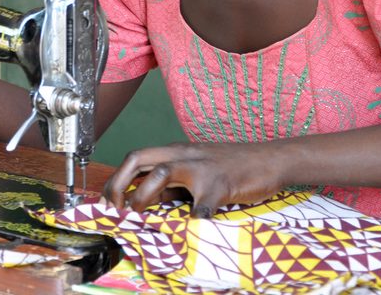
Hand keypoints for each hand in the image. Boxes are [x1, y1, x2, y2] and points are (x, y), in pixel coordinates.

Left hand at [102, 142, 282, 217]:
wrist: (270, 159)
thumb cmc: (232, 168)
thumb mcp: (196, 170)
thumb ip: (173, 183)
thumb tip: (146, 200)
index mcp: (176, 152)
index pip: (135, 158)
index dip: (116, 179)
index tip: (109, 201)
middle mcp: (184, 155)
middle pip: (137, 158)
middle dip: (118, 183)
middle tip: (114, 208)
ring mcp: (202, 168)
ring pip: (161, 171)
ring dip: (143, 193)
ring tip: (138, 212)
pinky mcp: (220, 185)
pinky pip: (202, 205)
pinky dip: (193, 219)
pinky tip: (191, 229)